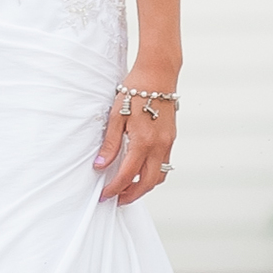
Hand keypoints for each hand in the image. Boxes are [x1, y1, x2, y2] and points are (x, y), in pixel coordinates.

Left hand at [95, 77, 176, 204]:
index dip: (115, 189)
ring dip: (145, 187)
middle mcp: (159, 146)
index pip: (128, 175)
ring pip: (160, 176)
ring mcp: (168, 143)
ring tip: (128, 188)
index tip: (104, 195)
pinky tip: (141, 171)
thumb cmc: (135, 90)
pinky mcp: (171, 138)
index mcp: (143, 141)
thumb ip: (110, 143)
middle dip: (132, 195)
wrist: (158, 73)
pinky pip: (164, 164)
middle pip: (148, 183)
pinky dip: (153, 174)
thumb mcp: (117, 115)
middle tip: (117, 199)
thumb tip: (101, 165)